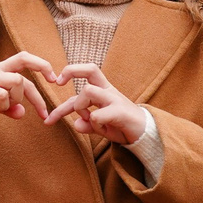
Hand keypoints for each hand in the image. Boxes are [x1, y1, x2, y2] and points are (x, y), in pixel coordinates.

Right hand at [0, 56, 53, 122]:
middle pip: (24, 61)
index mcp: (1, 69)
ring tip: (3, 107)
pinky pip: (1, 95)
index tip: (55, 80)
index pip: (26, 63)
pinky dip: (3, 105)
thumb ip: (8, 107)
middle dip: (41, 73)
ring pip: (16, 81)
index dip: (43, 68)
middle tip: (49, 97)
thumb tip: (23, 113)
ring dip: (17, 98)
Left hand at [16, 53, 151, 146]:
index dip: (68, 74)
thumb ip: (88, 124)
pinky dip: (94, 123)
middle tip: (58, 82)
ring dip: (80, 107)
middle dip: (71, 71)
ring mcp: (115, 100)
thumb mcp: (102, 126)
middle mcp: (109, 91)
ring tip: (88, 119)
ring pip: (88, 91)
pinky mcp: (120, 112)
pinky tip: (101, 129)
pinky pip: (98, 114)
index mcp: (104, 90)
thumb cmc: (123, 127)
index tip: (56, 82)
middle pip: (90, 69)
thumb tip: (76, 125)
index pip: (85, 76)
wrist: (146, 134)